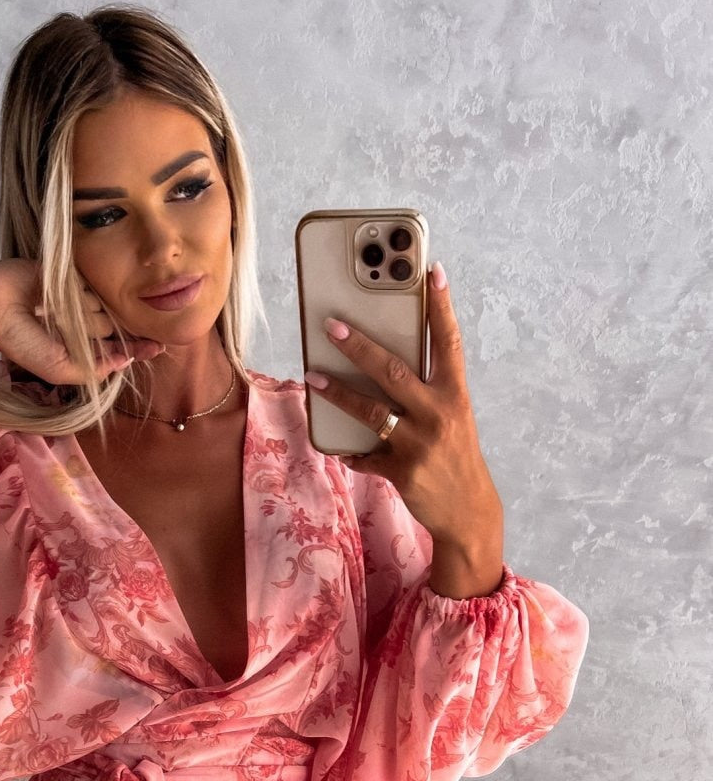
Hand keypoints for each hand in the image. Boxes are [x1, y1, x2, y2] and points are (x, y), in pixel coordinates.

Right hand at [0, 259, 164, 383]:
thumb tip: (126, 361)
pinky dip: (77, 292)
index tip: (161, 346)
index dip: (139, 347)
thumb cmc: (22, 342)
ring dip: (86, 312)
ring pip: (102, 305)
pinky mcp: (72, 275)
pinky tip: (55, 296)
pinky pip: (88, 283)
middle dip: (113, 329)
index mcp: (82, 346)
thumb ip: (94, 370)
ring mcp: (78, 298)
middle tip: (95, 330)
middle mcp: (84, 322)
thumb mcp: (60, 370)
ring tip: (52, 313)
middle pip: (114, 325)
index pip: (118, 347)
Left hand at [303, 262, 502, 552]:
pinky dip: (348, 450)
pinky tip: (336, 446)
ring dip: (338, 393)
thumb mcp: (452, 417)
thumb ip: (426, 390)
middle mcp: (439, 414)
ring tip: (313, 376)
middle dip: (360, 346)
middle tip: (331, 325)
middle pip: (394, 371)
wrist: (467, 511)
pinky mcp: (402, 471)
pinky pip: (364, 455)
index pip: (448, 341)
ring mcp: (420, 444)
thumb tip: (382, 364)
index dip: (440, 306)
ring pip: (371, 411)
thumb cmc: (454, 456)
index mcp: (455, 394)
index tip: (431, 270)